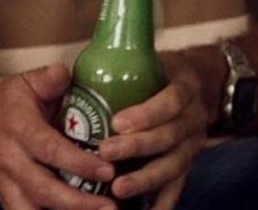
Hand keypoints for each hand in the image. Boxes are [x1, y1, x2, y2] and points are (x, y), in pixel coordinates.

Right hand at [0, 63, 115, 209]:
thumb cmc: (7, 101)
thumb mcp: (26, 82)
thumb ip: (48, 78)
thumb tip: (63, 73)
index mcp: (19, 128)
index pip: (49, 150)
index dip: (79, 163)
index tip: (109, 170)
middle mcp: (10, 159)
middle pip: (43, 188)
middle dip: (78, 202)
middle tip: (112, 207)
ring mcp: (6, 182)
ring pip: (31, 209)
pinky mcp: (6, 196)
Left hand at [98, 51, 210, 208]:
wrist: (197, 85)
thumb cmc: (156, 72)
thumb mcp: (144, 61)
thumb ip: (110, 67)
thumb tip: (60, 74)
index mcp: (183, 88)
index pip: (169, 101)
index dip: (145, 114)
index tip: (116, 122)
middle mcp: (193, 119)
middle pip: (169, 137)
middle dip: (137, 147)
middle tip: (105, 153)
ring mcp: (192, 145)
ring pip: (173, 165)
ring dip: (146, 179)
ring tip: (118, 189)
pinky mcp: (187, 166)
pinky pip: (177, 187)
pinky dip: (162, 202)